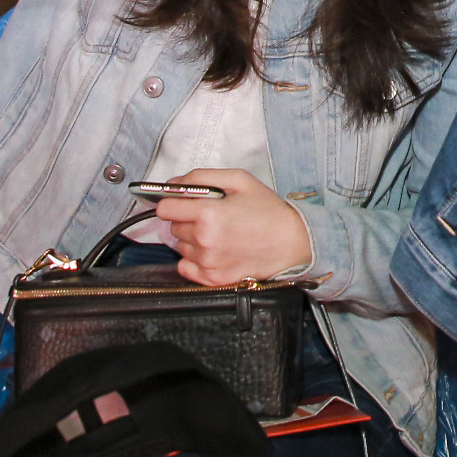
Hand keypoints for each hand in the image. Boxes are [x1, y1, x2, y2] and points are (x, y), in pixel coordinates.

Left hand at [148, 170, 312, 286]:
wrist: (292, 243)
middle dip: (186, 219)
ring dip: (192, 239)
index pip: (164, 208)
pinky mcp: (211, 279)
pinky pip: (185, 267)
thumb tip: (172, 183)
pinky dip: (194, 259)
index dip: (173, 202)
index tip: (183, 202)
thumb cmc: (268, 209)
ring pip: (180, 247)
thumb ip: (201, 177)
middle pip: (172, 228)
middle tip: (211, 217)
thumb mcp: (239, 180)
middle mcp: (203, 240)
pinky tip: (215, 251)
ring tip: (218, 234)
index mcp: (208, 213)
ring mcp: (207, 263)